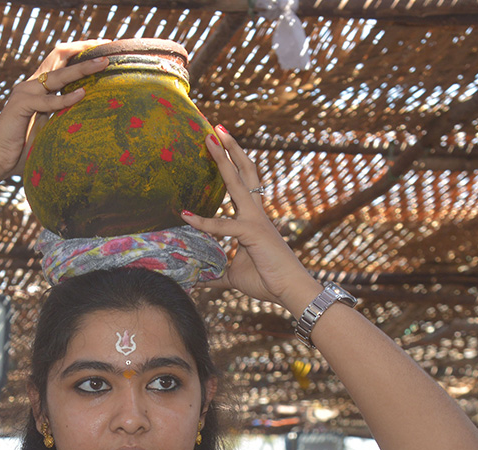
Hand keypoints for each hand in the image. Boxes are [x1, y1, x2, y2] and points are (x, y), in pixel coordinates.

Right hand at [0, 42, 108, 180]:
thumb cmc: (21, 149)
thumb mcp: (48, 127)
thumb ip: (62, 114)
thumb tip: (87, 110)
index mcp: (37, 87)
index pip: (60, 60)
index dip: (80, 52)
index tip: (103, 49)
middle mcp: (30, 84)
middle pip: (59, 56)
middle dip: (84, 49)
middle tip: (107, 47)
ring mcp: (24, 93)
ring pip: (57, 75)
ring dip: (82, 68)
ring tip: (102, 63)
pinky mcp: (20, 106)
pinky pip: (47, 101)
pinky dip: (65, 98)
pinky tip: (81, 95)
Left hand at [180, 127, 320, 314]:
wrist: (291, 291)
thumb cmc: (267, 282)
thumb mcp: (233, 276)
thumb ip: (216, 275)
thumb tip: (199, 280)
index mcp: (254, 218)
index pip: (242, 186)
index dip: (231, 168)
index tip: (219, 149)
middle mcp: (256, 213)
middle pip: (244, 172)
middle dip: (230, 149)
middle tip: (216, 129)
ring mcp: (256, 220)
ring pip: (238, 182)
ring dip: (224, 159)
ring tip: (211, 137)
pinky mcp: (252, 233)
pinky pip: (224, 225)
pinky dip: (204, 222)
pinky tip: (186, 215)